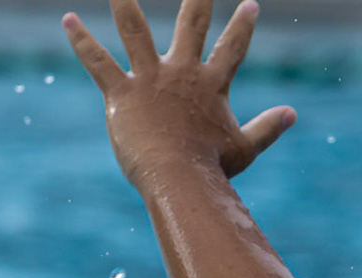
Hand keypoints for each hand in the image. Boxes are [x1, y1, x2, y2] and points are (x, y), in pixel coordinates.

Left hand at [64, 0, 294, 183]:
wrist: (179, 177)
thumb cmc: (212, 168)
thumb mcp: (245, 148)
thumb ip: (269, 127)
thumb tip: (293, 113)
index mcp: (211, 85)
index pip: (231, 48)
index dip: (242, 25)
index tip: (250, 4)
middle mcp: (181, 72)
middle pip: (190, 22)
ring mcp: (150, 79)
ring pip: (135, 29)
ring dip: (125, 2)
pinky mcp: (122, 93)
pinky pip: (98, 61)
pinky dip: (82, 41)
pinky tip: (68, 20)